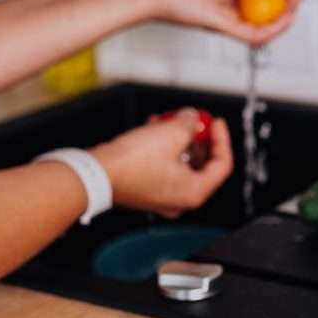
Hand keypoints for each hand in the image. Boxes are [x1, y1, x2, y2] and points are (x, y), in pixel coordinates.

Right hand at [91, 108, 232, 217]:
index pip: (222, 165)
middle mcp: (180, 199)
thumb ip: (189, 123)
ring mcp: (162, 196)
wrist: (95, 174)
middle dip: (197, 137)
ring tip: (169, 120)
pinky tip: (155, 129)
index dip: (222, 139)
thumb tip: (191, 117)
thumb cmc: (131, 164)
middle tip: (194, 119)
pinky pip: (163, 166)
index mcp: (194, 192)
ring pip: (180, 162)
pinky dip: (163, 147)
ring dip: (177, 138)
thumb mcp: (171, 134)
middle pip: (201, 163)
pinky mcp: (145, 189)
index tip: (216, 123)